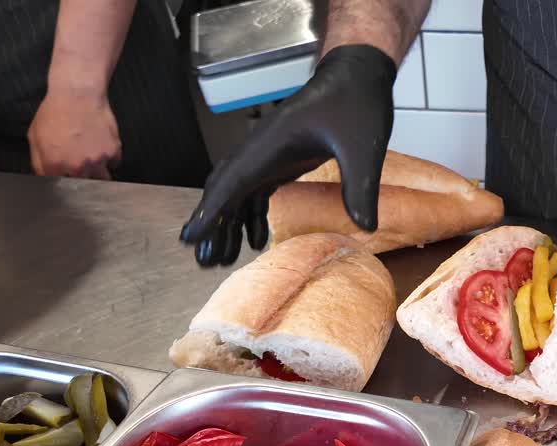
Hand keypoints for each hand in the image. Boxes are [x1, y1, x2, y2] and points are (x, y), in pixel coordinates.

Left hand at [28, 89, 120, 179]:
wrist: (77, 94)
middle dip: (83, 180)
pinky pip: (114, 163)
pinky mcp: (113, 151)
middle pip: (84, 187)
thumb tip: (44, 177)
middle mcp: (77, 167)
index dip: (65, 183)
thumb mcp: (35, 136)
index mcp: (55, 165)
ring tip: (94, 160)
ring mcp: (97, 160)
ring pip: (103, 179)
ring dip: (99, 173)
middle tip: (81, 169)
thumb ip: (39, 162)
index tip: (68, 179)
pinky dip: (110, 158)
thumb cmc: (54, 112)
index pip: (61, 188)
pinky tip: (103, 146)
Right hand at [181, 44, 396, 266]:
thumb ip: (360, 186)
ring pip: (237, 192)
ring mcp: (269, 154)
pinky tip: (254, 240)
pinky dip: (249, 215)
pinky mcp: (281, 158)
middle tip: (203, 260)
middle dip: (212, 225)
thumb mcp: (363, 145)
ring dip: (228, 224)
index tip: (191, 237)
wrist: (357, 75)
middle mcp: (261, 150)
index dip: (210, 212)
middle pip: (225, 190)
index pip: (230, 182)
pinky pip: (256, 189)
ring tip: (221, 259)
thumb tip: (365, 226)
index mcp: (270, 144)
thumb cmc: (356, 101)